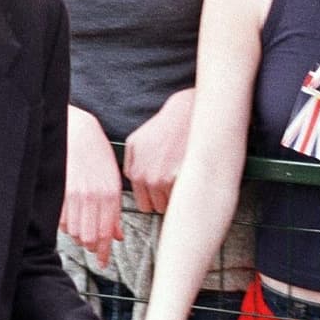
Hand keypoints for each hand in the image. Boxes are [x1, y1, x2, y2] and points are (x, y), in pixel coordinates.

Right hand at [62, 107, 122, 267]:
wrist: (77, 131)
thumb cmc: (97, 153)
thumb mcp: (114, 179)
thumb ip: (116, 210)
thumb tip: (118, 235)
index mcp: (110, 194)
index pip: (107, 233)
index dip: (105, 252)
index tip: (103, 261)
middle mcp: (93, 197)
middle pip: (90, 238)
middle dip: (92, 246)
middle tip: (94, 247)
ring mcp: (74, 195)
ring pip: (75, 232)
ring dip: (79, 236)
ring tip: (83, 231)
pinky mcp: (58, 193)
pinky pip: (61, 222)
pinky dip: (66, 226)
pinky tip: (71, 221)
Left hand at [123, 89, 193, 213]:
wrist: (188, 113)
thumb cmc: (164, 125)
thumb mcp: (135, 142)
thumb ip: (130, 165)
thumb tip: (133, 182)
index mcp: (137, 173)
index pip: (144, 204)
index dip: (153, 198)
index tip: (160, 192)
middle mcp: (150, 179)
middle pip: (158, 206)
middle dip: (165, 197)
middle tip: (173, 181)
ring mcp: (166, 180)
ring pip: (173, 203)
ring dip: (177, 194)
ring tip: (181, 176)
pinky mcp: (184, 178)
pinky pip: (186, 196)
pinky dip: (188, 189)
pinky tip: (188, 174)